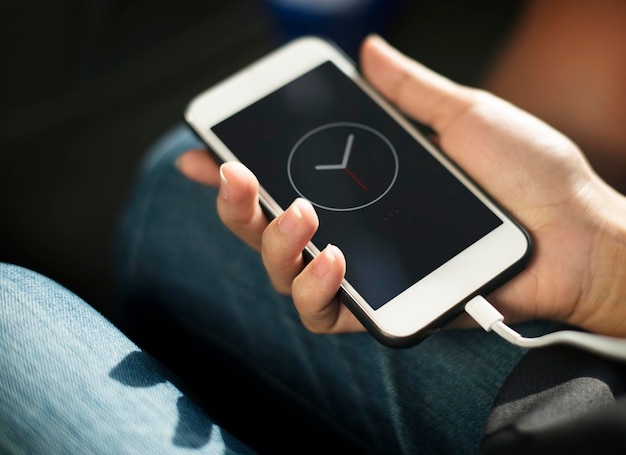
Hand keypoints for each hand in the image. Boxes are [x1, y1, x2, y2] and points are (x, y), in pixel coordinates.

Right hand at [179, 35, 625, 336]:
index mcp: (360, 187)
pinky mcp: (379, 308)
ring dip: (272, 243)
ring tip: (297, 214)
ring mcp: (361, 272)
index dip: (235, 170)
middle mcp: (350, 229)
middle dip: (234, 204)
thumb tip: (370, 50)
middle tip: (234, 174)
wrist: (574, 233)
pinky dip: (313, 288)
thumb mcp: (464, 116)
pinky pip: (323, 312)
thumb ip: (409, 90)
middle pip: (264, 228)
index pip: (282, 178)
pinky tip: (330, 256)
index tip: (204, 151)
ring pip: (282, 272)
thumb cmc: (529, 177)